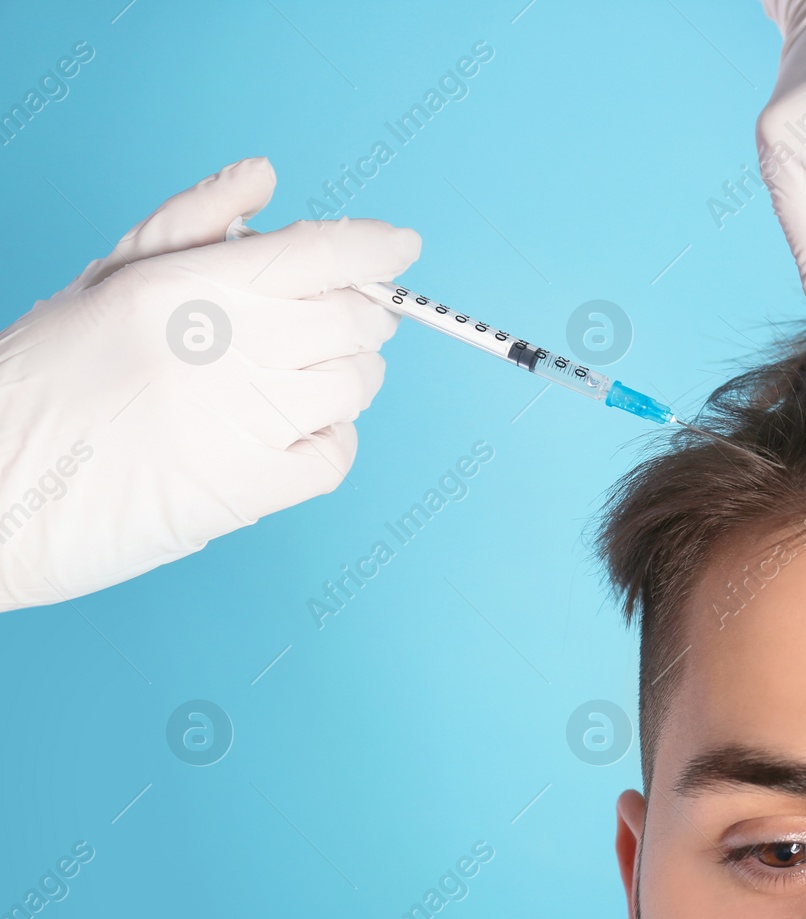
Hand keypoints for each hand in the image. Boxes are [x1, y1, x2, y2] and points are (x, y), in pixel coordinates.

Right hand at [0, 157, 420, 610]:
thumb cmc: (40, 384)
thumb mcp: (103, 283)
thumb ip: (190, 224)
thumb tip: (261, 177)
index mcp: (188, 287)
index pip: (321, 250)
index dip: (376, 246)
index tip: (399, 247)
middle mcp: (225, 348)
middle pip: (353, 319)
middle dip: (364, 316)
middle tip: (345, 322)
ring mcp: (244, 421)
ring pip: (355, 385)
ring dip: (347, 377)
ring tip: (300, 380)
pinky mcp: (250, 489)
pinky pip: (336, 456)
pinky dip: (330, 442)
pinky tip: (291, 434)